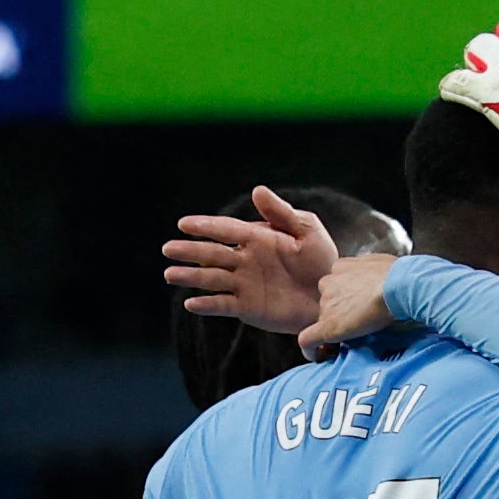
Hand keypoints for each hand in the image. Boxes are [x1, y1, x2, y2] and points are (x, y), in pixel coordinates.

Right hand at [164, 185, 336, 332]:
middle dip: (189, 250)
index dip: (205, 226)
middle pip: (211, 253)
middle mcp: (245, 260)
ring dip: (190, 276)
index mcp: (257, 238)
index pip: (226, 229)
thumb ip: (282, 213)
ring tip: (170, 273)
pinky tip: (191, 303)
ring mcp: (244, 285)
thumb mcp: (307, 231)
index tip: (184, 224)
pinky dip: (207, 305)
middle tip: (167, 248)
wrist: (331, 297)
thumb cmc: (323, 261)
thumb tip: (257, 190)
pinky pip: (223, 305)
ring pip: (211, 278)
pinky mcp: (247, 307)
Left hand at [297, 251, 398, 357]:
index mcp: (340, 267)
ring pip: (323, 319)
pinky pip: (308, 340)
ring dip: (335, 328)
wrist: (397, 286)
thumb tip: (376, 278)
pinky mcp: (327, 326)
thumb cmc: (397, 274)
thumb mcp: (380, 263)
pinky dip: (310, 350)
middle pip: (328, 301)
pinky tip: (318, 356)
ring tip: (353, 337)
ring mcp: (326, 305)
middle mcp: (328, 284)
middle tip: (357, 322)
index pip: (335, 284)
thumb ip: (369, 270)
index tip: (352, 305)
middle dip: (339, 312)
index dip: (342, 296)